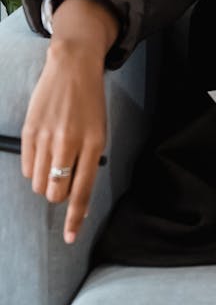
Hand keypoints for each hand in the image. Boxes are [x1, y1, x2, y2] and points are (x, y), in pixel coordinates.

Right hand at [21, 0, 117, 243]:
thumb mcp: (99, 131)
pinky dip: (34, 169)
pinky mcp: (29, 131)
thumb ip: (88, 163)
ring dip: (45, 182)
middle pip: (56, 192)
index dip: (75, 218)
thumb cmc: (90, 102)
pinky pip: (27, 168)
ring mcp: (47, 137)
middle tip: (64, 178)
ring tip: (54, 162)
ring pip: (39, 183)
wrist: (73, 66)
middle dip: (59, 195)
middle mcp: (69, 142)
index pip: (83, 191)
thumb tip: (77, 197)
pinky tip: (43, 152)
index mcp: (93, 143)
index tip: (70, 237)